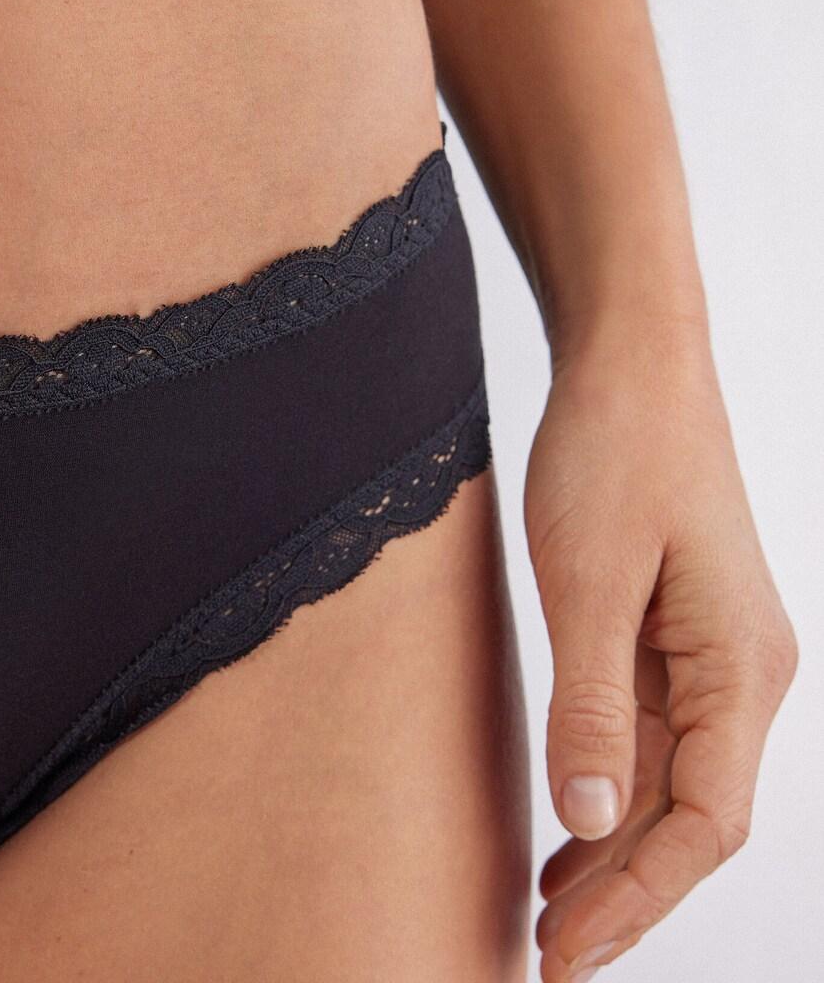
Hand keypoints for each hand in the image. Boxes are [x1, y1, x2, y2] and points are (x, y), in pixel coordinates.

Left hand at [523, 320, 797, 980]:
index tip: (566, 954)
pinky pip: (650, 734)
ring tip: (549, 913)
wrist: (630, 364)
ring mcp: (710, 651)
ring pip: (668, 781)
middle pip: (690, 814)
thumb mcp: (588, 581)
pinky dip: (609, 788)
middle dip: (623, 891)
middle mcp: (743, 670)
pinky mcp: (673, 630)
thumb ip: (596, 704)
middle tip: (545, 956)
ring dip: (613, 849)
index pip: (705, 822)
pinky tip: (569, 829)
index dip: (637, 899)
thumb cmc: (615, 451)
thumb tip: (591, 817)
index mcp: (743, 665)